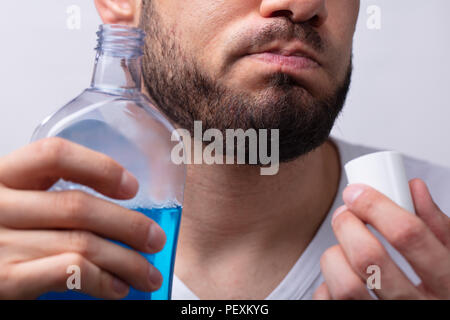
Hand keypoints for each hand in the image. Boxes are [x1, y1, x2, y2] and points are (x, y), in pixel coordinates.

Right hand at [0, 137, 165, 298]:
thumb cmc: (4, 235)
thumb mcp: (19, 204)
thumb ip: (50, 200)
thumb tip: (120, 212)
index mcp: (5, 175)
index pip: (54, 155)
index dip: (100, 168)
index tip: (133, 188)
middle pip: (78, 206)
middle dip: (129, 225)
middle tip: (155, 239)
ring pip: (82, 242)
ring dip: (127, 261)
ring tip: (149, 274)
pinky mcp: (4, 280)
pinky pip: (69, 272)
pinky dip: (103, 280)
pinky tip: (118, 287)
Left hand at [313, 178, 449, 299]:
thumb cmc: (444, 289)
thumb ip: (436, 225)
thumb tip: (413, 188)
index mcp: (447, 282)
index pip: (408, 235)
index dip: (376, 206)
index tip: (357, 193)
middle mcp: (418, 306)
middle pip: (369, 258)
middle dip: (347, 226)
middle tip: (345, 214)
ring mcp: (388, 318)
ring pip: (345, 285)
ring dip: (335, 256)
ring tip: (341, 248)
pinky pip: (330, 302)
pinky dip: (328, 284)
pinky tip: (342, 275)